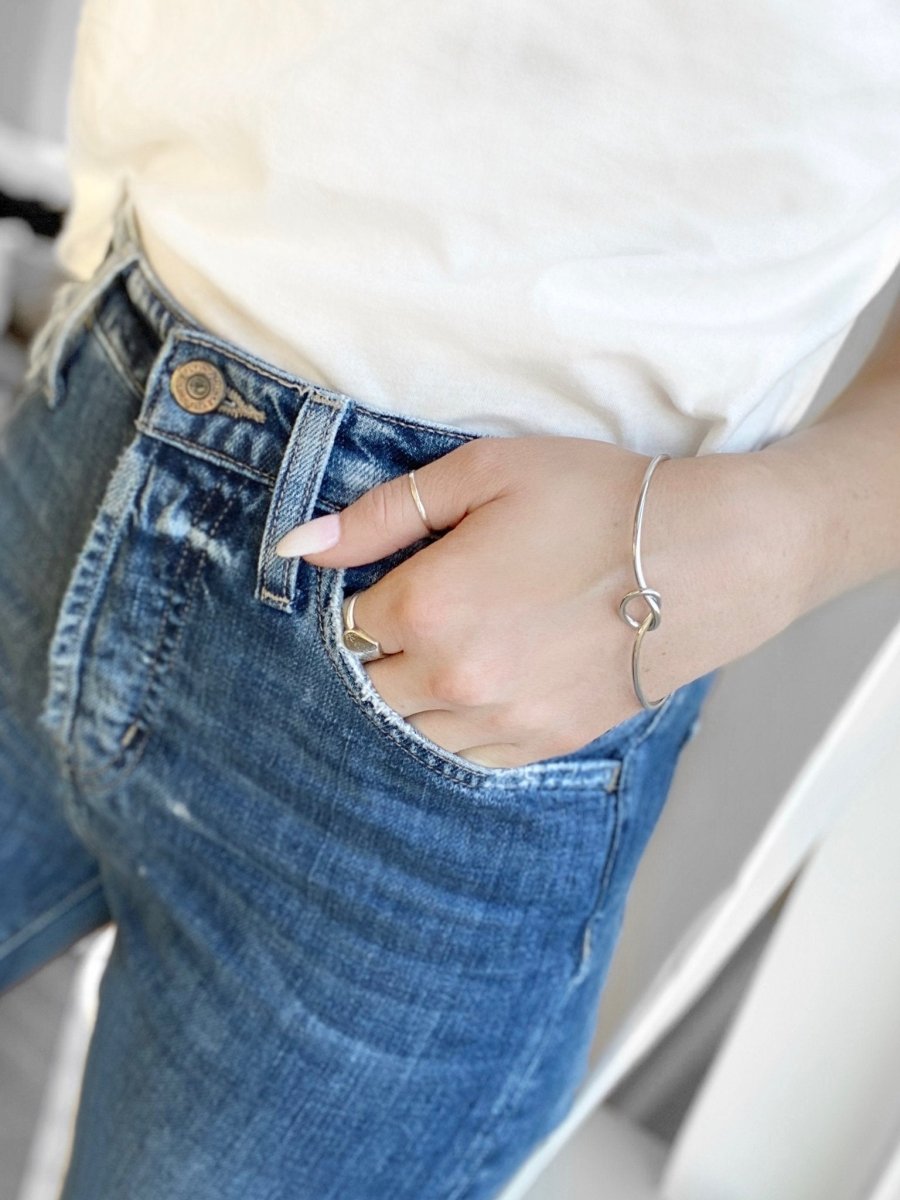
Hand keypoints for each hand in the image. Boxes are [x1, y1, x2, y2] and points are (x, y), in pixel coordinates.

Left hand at [276, 436, 791, 767]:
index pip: (348, 624)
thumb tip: (297, 545)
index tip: (393, 581)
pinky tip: (480, 691)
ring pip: (411, 730)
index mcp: (429, 604)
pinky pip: (466, 757)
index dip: (363, 600)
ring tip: (453, 651)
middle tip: (422, 617)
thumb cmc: (594, 500)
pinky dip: (456, 729)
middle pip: (371, 685)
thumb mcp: (483, 473)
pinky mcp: (544, 742)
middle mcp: (454, 676)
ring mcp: (500, 719)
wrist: (704, 558)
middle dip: (381, 653)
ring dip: (412, 696)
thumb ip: (381, 514)